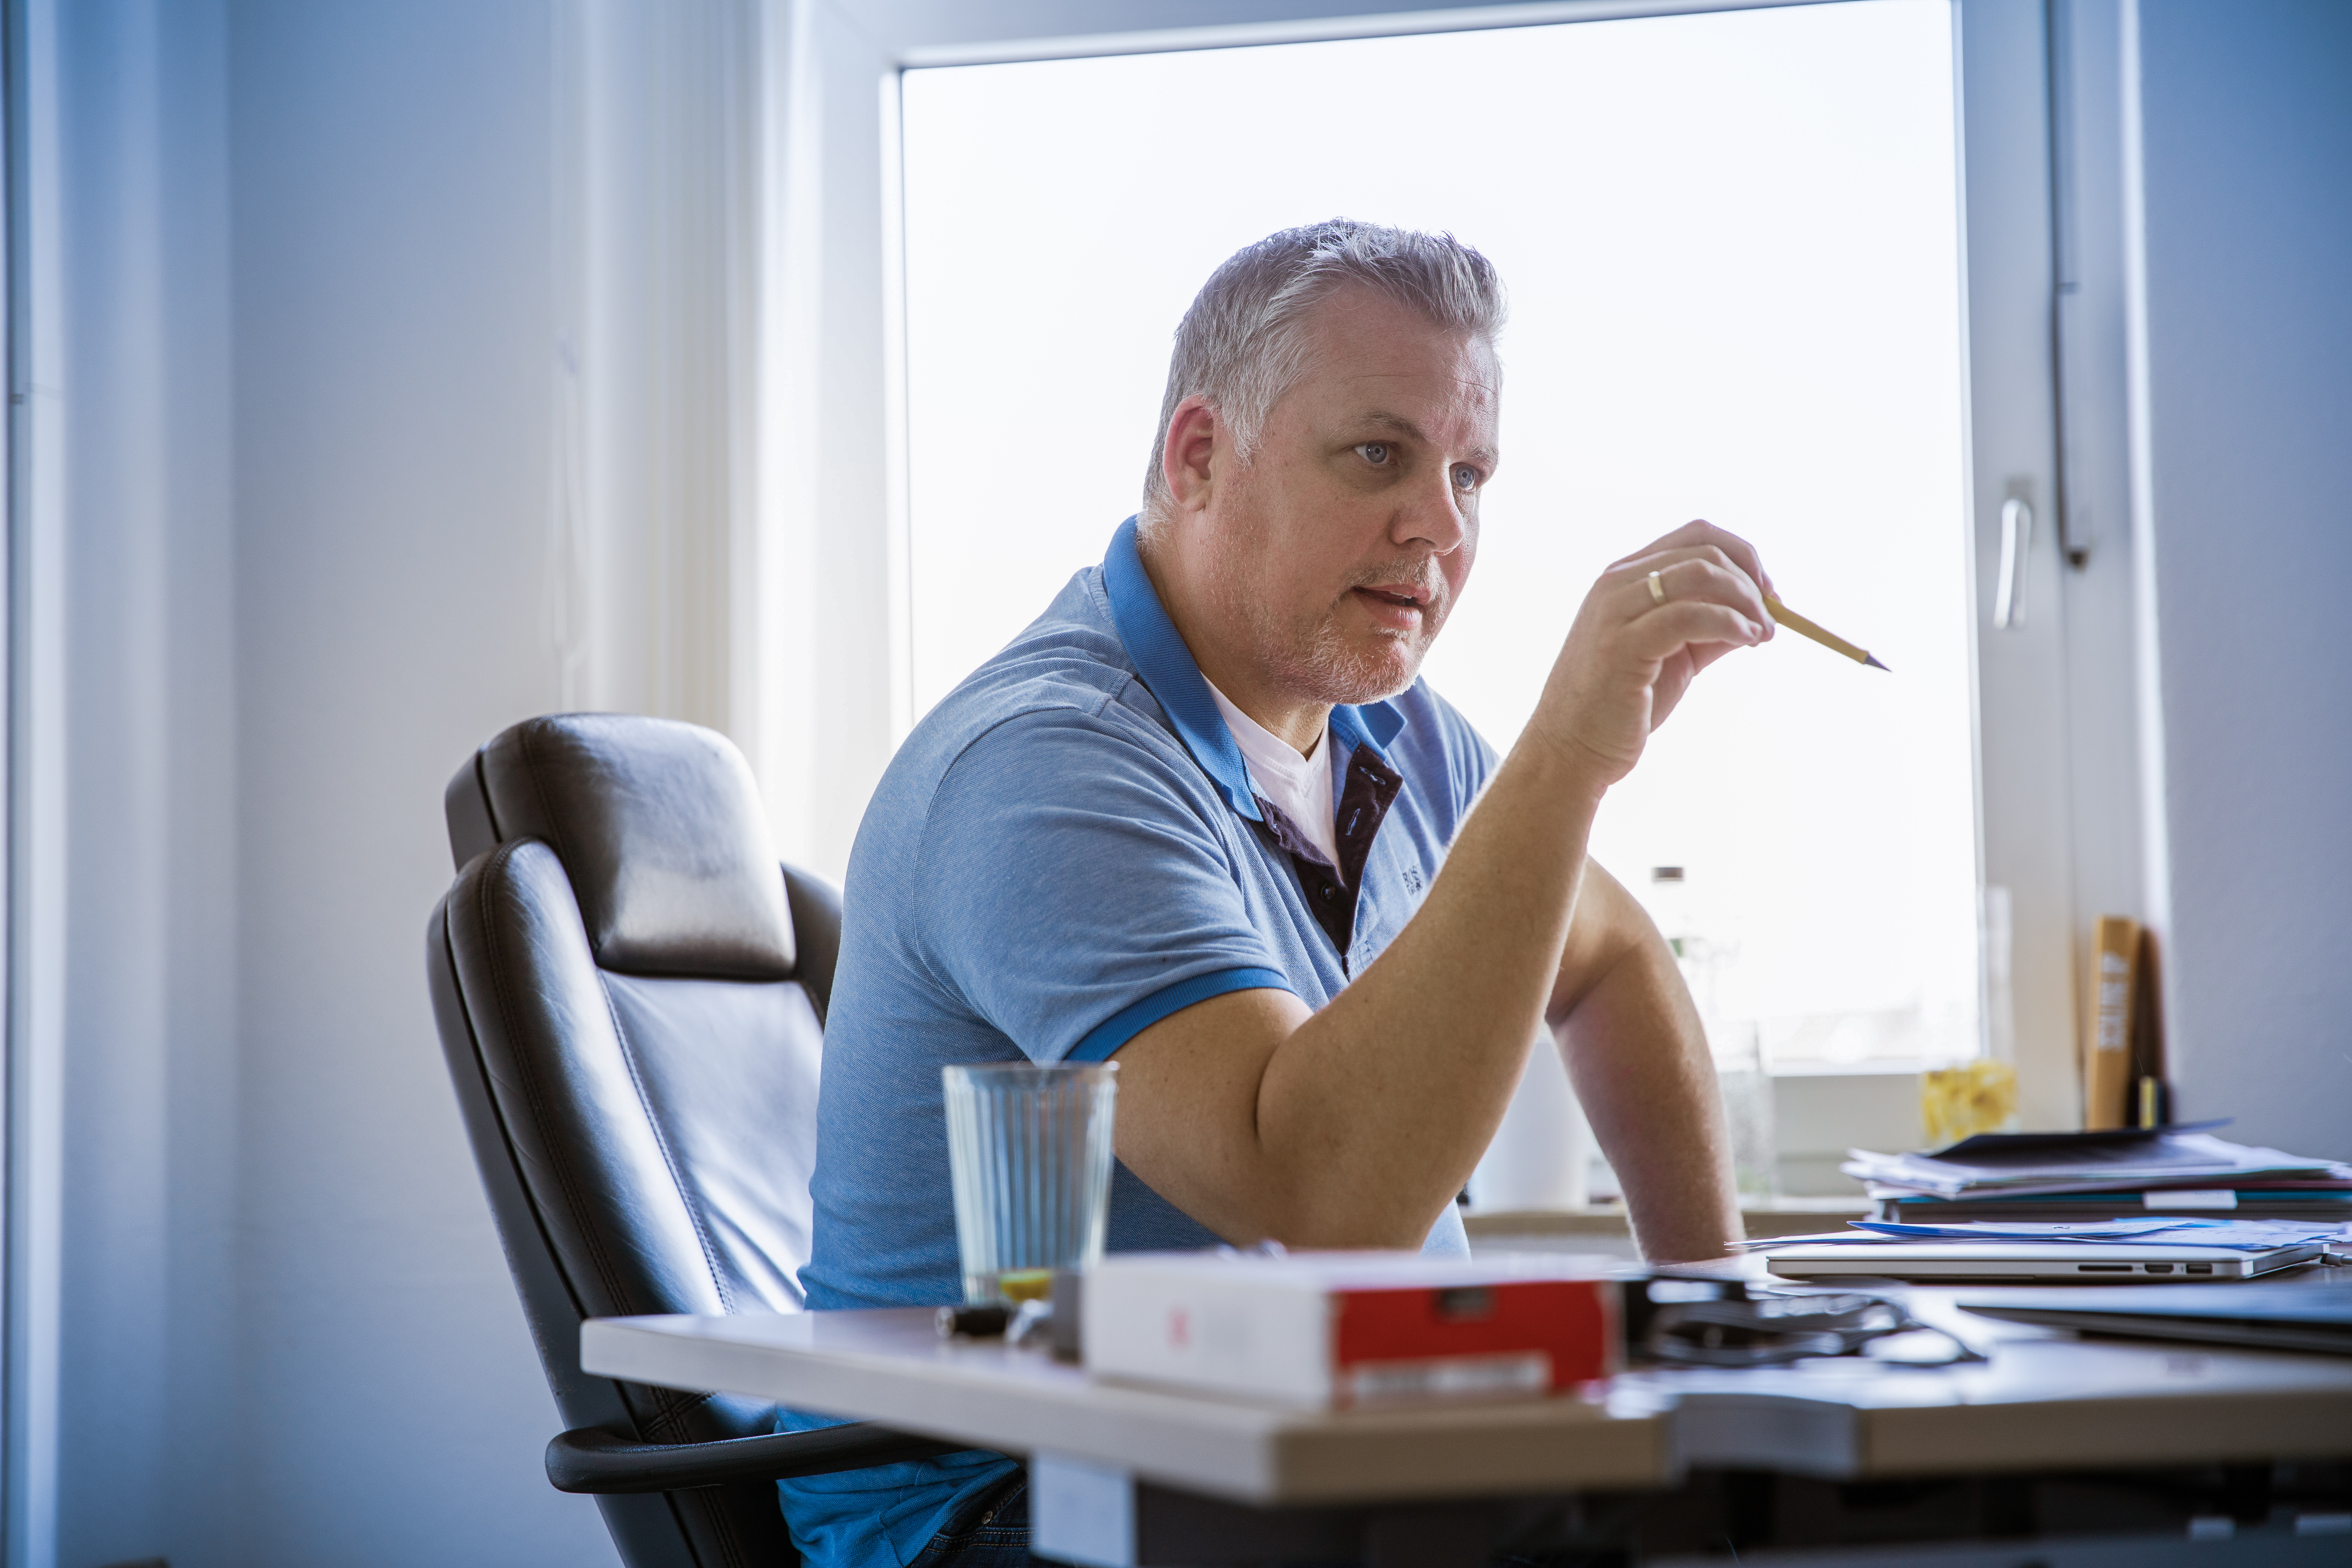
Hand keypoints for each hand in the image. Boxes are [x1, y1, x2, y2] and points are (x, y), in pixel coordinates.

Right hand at [1525, 520, 1773, 787]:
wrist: (1571, 748)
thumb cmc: (1622, 704)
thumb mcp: (1674, 656)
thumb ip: (1708, 629)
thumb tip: (1759, 616)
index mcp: (1625, 577)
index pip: (1696, 535)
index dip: (1743, 556)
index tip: (1768, 593)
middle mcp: (1616, 582)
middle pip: (1705, 551)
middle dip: (1752, 583)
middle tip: (1770, 621)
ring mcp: (1615, 611)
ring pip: (1700, 574)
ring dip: (1746, 601)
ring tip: (1761, 634)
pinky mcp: (1622, 645)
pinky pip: (1689, 616)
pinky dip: (1730, 623)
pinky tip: (1746, 641)